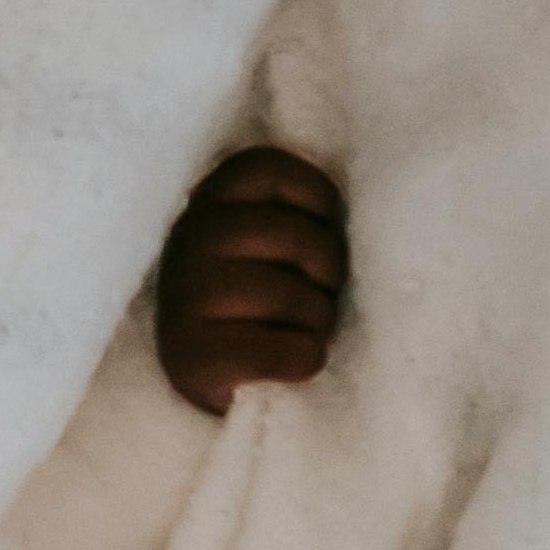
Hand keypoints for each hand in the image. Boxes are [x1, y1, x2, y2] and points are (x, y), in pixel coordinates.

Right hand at [153, 146, 346, 414]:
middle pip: (292, 236)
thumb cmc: (262, 301)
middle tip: (324, 292)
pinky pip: (278, 354)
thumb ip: (295, 215)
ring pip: (288, 296)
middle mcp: (188, 239)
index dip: (316, 198)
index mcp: (210, 201)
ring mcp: (182, 298)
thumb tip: (368, 217)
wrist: (214, 380)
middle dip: (328, 269)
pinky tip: (299, 362)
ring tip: (310, 329)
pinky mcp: (190, 357)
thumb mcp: (269, 241)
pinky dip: (305, 360)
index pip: (269, 169)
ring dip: (318, 321)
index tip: (324, 230)